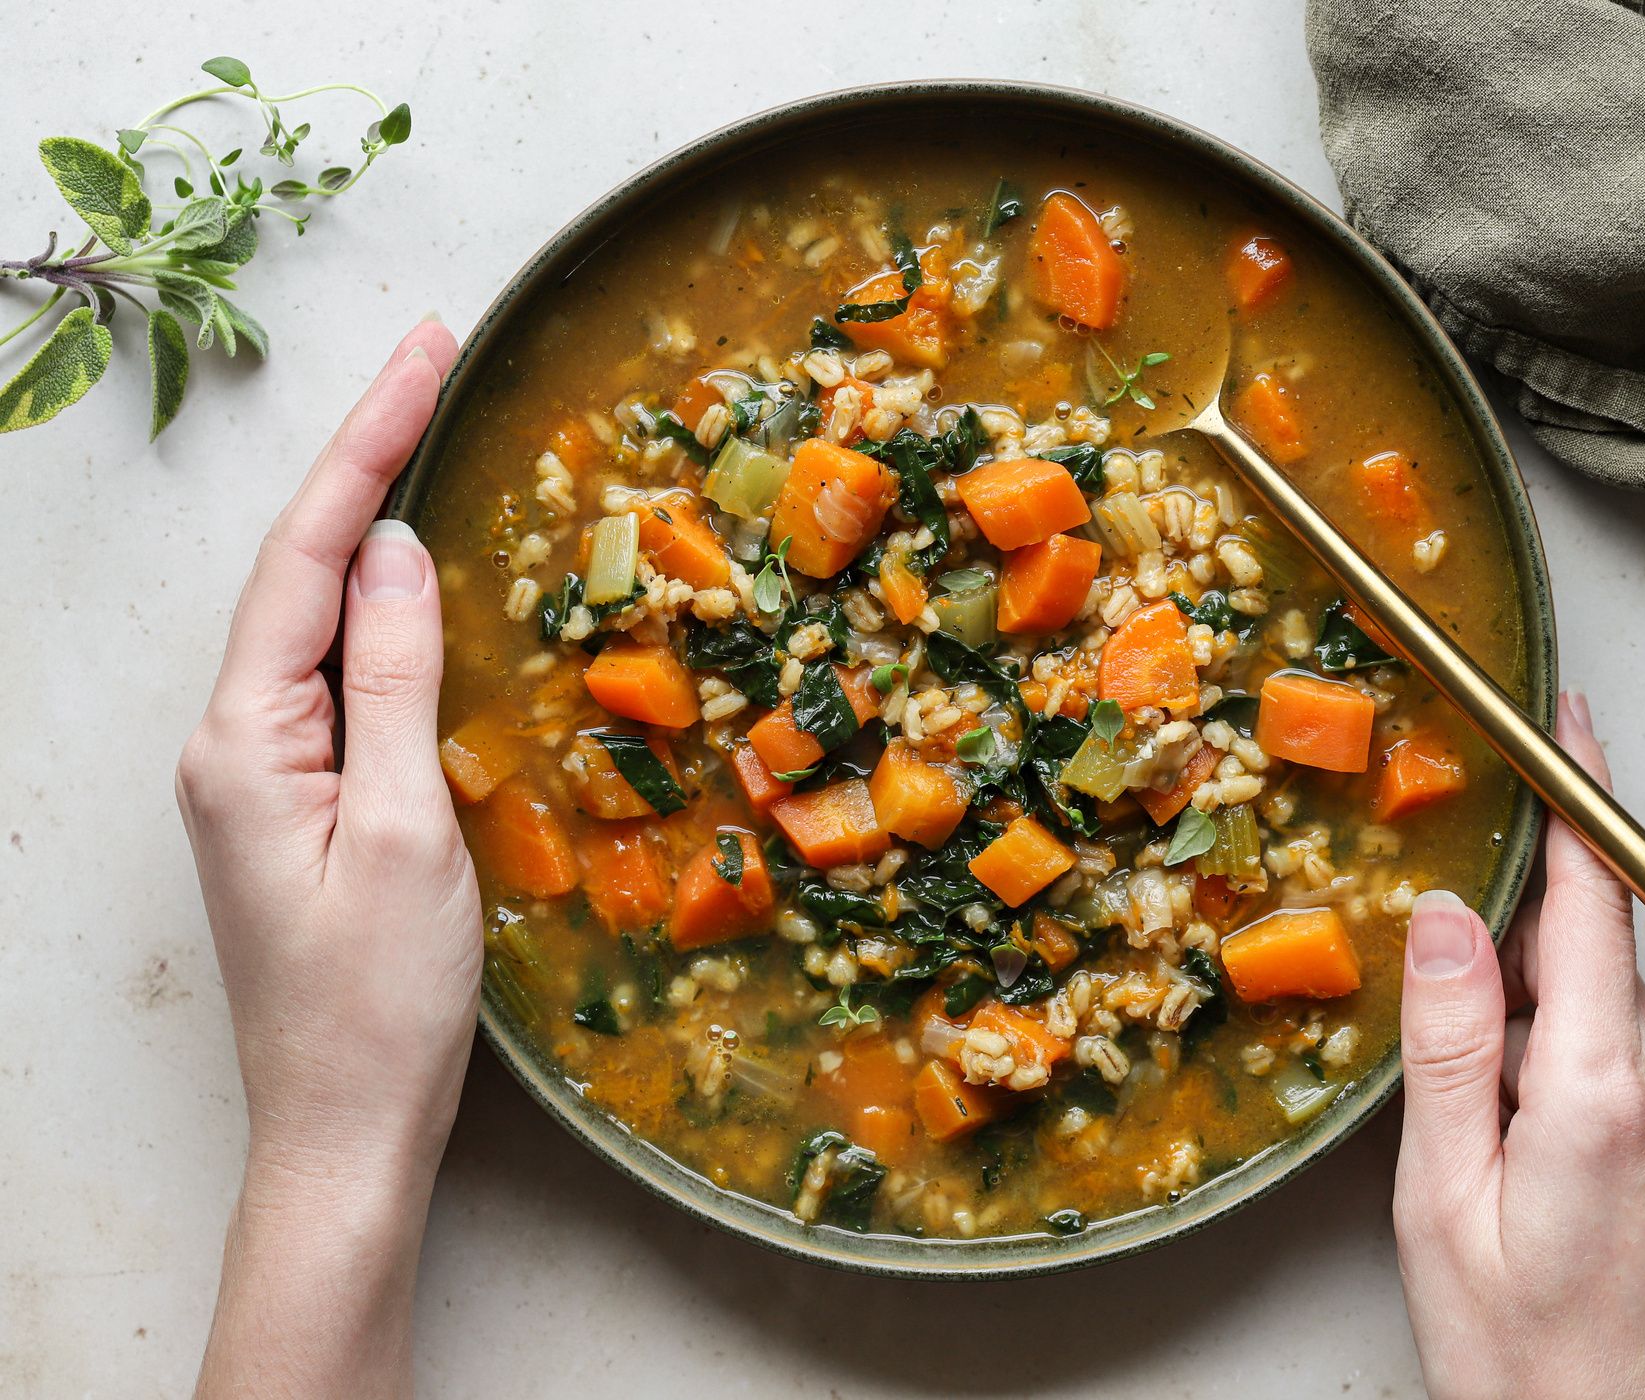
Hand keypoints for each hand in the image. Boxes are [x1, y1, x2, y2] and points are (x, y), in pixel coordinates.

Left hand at [177, 321, 470, 1396]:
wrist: (345, 1129)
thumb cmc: (379, 1000)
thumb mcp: (401, 829)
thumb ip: (389, 680)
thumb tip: (389, 549)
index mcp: (242, 738)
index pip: (306, 557)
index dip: (369, 445)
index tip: (428, 353)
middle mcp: (231, 740)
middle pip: (297, 569)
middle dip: (365, 457)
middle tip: (436, 357)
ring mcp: (258, 773)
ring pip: (315, 618)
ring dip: (369, 522)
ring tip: (429, 430)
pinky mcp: (296, 803)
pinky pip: (336, 675)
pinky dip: (379, 608)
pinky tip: (417, 574)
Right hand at [1392, 693, 1644, 1399]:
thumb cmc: (1515, 1351)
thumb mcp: (1439, 1199)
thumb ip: (1446, 1045)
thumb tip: (1449, 917)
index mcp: (1601, 1092)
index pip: (1597, 905)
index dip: (1580, 802)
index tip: (1568, 721)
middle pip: (1592, 958)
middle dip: (1514, 967)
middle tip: (1451, 1065)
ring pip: (1608, 1011)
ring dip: (1538, 1032)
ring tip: (1488, 1144)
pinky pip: (1635, 1061)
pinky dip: (1572, 1068)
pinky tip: (1530, 1154)